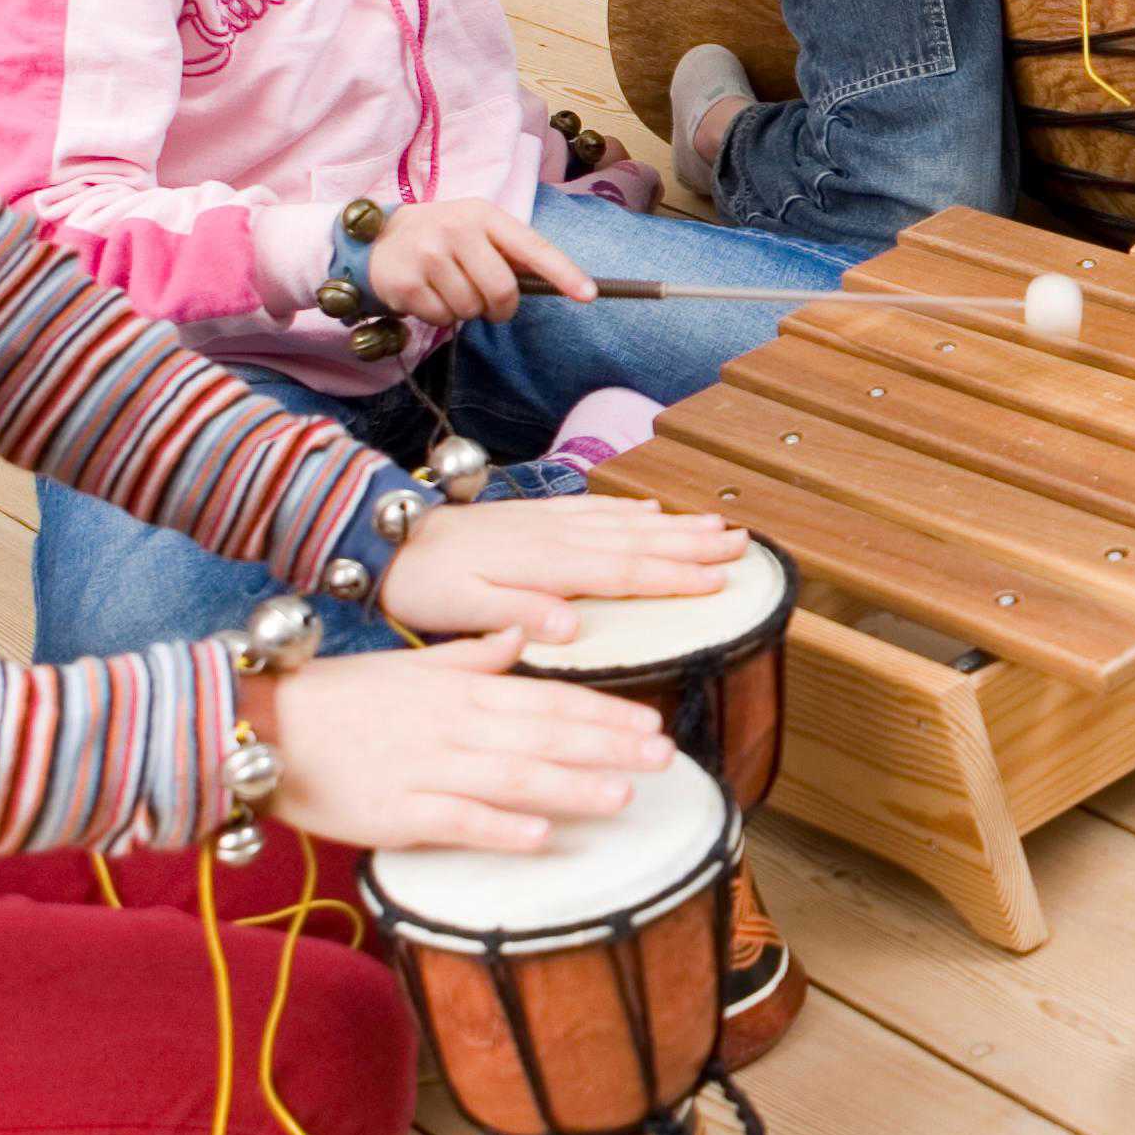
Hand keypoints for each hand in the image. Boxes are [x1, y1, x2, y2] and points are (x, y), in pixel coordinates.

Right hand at [250, 630, 677, 855]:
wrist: (262, 726)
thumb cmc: (341, 698)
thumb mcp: (414, 666)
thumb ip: (473, 654)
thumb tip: (522, 633)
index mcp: (462, 689)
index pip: (549, 700)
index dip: (604, 714)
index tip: (652, 725)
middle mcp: (454, 726)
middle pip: (544, 737)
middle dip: (607, 747)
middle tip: (663, 758)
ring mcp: (426, 769)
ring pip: (512, 779)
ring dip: (570, 787)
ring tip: (622, 797)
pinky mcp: (395, 813)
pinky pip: (455, 821)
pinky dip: (498, 829)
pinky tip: (540, 839)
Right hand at [367, 197, 592, 326]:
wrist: (381, 239)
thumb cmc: (445, 238)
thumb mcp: (478, 230)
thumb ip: (512, 252)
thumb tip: (558, 283)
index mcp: (484, 215)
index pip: (532, 246)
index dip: (563, 273)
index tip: (588, 295)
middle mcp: (456, 229)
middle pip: (502, 290)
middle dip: (501, 308)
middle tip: (491, 305)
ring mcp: (428, 254)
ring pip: (471, 309)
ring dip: (467, 310)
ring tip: (450, 288)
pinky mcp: (405, 282)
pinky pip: (442, 318)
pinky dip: (441, 315)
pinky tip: (429, 294)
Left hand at [382, 496, 753, 643]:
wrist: (391, 539)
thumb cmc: (425, 583)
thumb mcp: (464, 610)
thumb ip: (519, 615)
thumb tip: (570, 626)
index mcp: (546, 565)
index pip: (624, 571)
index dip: (674, 577)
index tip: (719, 580)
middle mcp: (557, 536)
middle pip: (639, 541)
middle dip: (694, 544)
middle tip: (742, 544)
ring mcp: (550, 521)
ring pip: (626, 522)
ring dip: (675, 526)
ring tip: (718, 525)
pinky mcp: (538, 516)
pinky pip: (597, 509)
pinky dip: (631, 510)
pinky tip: (653, 512)